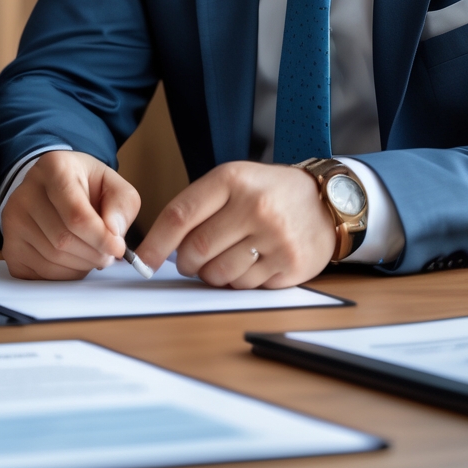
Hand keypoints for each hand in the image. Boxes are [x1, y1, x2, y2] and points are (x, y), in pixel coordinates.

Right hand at [1, 151, 140, 279]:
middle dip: (94, 254)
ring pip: (53, 260)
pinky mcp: (9, 246)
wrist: (52, 187)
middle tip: (107, 251)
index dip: (101, 238)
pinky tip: (72, 258)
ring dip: (81, 265)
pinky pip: (41, 273)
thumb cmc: (84, 186)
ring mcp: (12, 220)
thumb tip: (113, 233)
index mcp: (54, 167)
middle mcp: (25, 192)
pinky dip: (65, 274)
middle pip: (64, 241)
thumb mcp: (112, 184)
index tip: (118, 248)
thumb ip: (123, 204)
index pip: (76, 215)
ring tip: (90, 252)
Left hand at [136, 162, 333, 288]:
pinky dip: (238, 282)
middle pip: (197, 249)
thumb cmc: (268, 192)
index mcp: (231, 181)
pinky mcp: (291, 264)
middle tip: (188, 261)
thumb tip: (160, 247)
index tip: (142, 261)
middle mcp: (254, 207)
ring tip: (221, 260)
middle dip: (185, 262)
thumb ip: (198, 207)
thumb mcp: (233, 181)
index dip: (155, 243)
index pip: (180, 216)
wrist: (326, 200)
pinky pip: (247, 286)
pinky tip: (248, 264)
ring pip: (220, 273)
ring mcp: (275, 237)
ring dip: (211, 275)